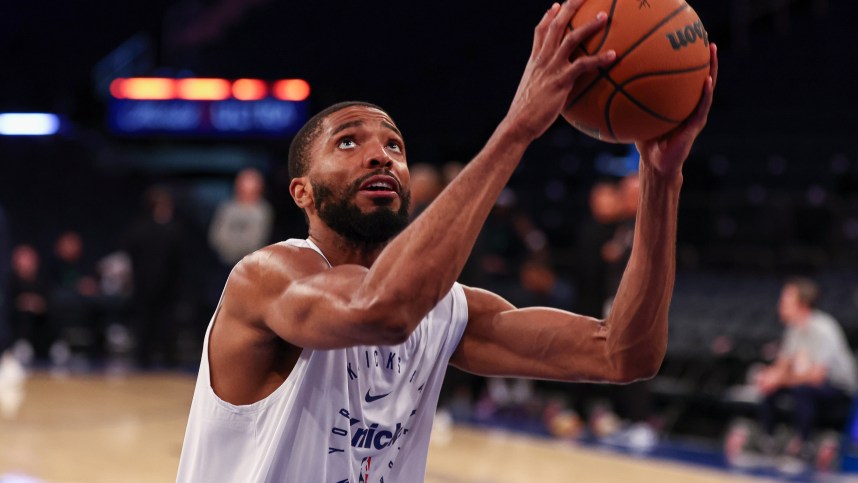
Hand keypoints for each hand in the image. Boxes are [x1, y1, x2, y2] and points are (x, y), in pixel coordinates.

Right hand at [504, 0, 615, 141]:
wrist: (518, 124)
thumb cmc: (526, 115)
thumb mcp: (532, 93)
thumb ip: (542, 85)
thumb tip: (552, 90)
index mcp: (534, 61)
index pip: (540, 32)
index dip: (548, 17)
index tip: (556, 5)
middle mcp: (542, 60)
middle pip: (556, 26)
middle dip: (569, 8)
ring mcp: (551, 69)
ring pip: (570, 39)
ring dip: (589, 26)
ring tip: (605, 16)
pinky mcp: (560, 81)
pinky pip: (582, 65)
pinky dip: (599, 59)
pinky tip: (613, 55)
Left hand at [636, 43, 718, 176]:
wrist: (656, 164)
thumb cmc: (646, 141)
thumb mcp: (637, 116)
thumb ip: (631, 102)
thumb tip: (613, 84)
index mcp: (679, 103)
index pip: (686, 79)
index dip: (689, 63)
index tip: (690, 45)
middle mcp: (690, 106)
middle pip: (700, 77)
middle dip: (705, 59)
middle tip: (707, 40)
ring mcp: (695, 115)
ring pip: (707, 88)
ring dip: (712, 69)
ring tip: (712, 52)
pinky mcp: (695, 125)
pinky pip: (701, 106)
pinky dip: (705, 94)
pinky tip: (706, 81)